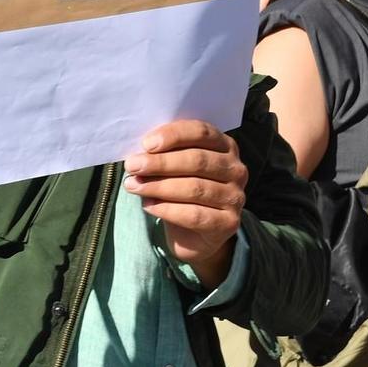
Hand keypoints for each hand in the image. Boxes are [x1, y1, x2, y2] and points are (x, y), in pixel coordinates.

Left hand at [125, 120, 246, 287]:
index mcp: (225, 146)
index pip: (201, 132)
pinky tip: (147, 205)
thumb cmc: (181, 190)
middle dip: (160, 163)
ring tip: (133, 185)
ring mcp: (235, 197)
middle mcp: (235, 169)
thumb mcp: (175, 167)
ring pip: (194, 188)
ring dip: (158, 186)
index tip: (146, 144)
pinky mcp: (229, 222)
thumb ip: (164, 155)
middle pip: (197, 160)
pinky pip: (194, 214)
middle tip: (132, 165)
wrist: (194, 234)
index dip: (173, 135)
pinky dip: (166, 209)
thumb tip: (140, 154)